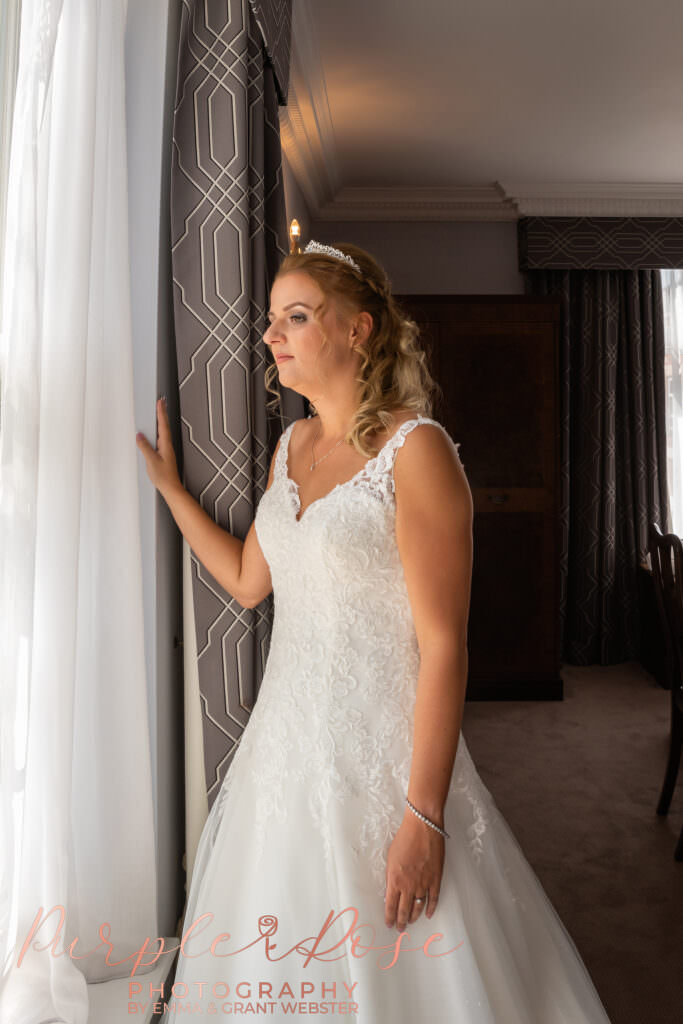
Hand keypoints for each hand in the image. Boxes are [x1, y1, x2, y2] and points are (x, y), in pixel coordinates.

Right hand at [136, 397, 181, 498]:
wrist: (171, 488)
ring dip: (160, 421)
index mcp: (166, 444)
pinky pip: (160, 439)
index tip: (160, 402)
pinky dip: (158, 431)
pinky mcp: (164, 454)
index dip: (161, 412)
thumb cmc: (164, 477)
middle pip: (164, 426)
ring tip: (158, 412)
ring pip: (163, 432)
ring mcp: (166, 450)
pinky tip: (154, 432)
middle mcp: (167, 445)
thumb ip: (145, 447)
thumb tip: (140, 436)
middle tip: (160, 402)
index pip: (163, 425)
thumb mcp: (151, 460)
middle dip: (162, 413)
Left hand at [384, 808, 444, 931]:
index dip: (390, 917)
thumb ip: (391, 875)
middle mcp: (409, 885)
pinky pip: (434, 899)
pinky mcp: (436, 879)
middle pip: (404, 910)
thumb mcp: (391, 857)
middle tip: (399, 928)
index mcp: (395, 880)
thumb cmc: (405, 838)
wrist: (423, 827)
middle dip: (401, 921)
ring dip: (414, 917)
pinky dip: (431, 908)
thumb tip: (391, 888)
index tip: (389, 924)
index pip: (391, 905)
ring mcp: (424, 883)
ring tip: (411, 922)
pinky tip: (427, 914)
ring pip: (418, 907)